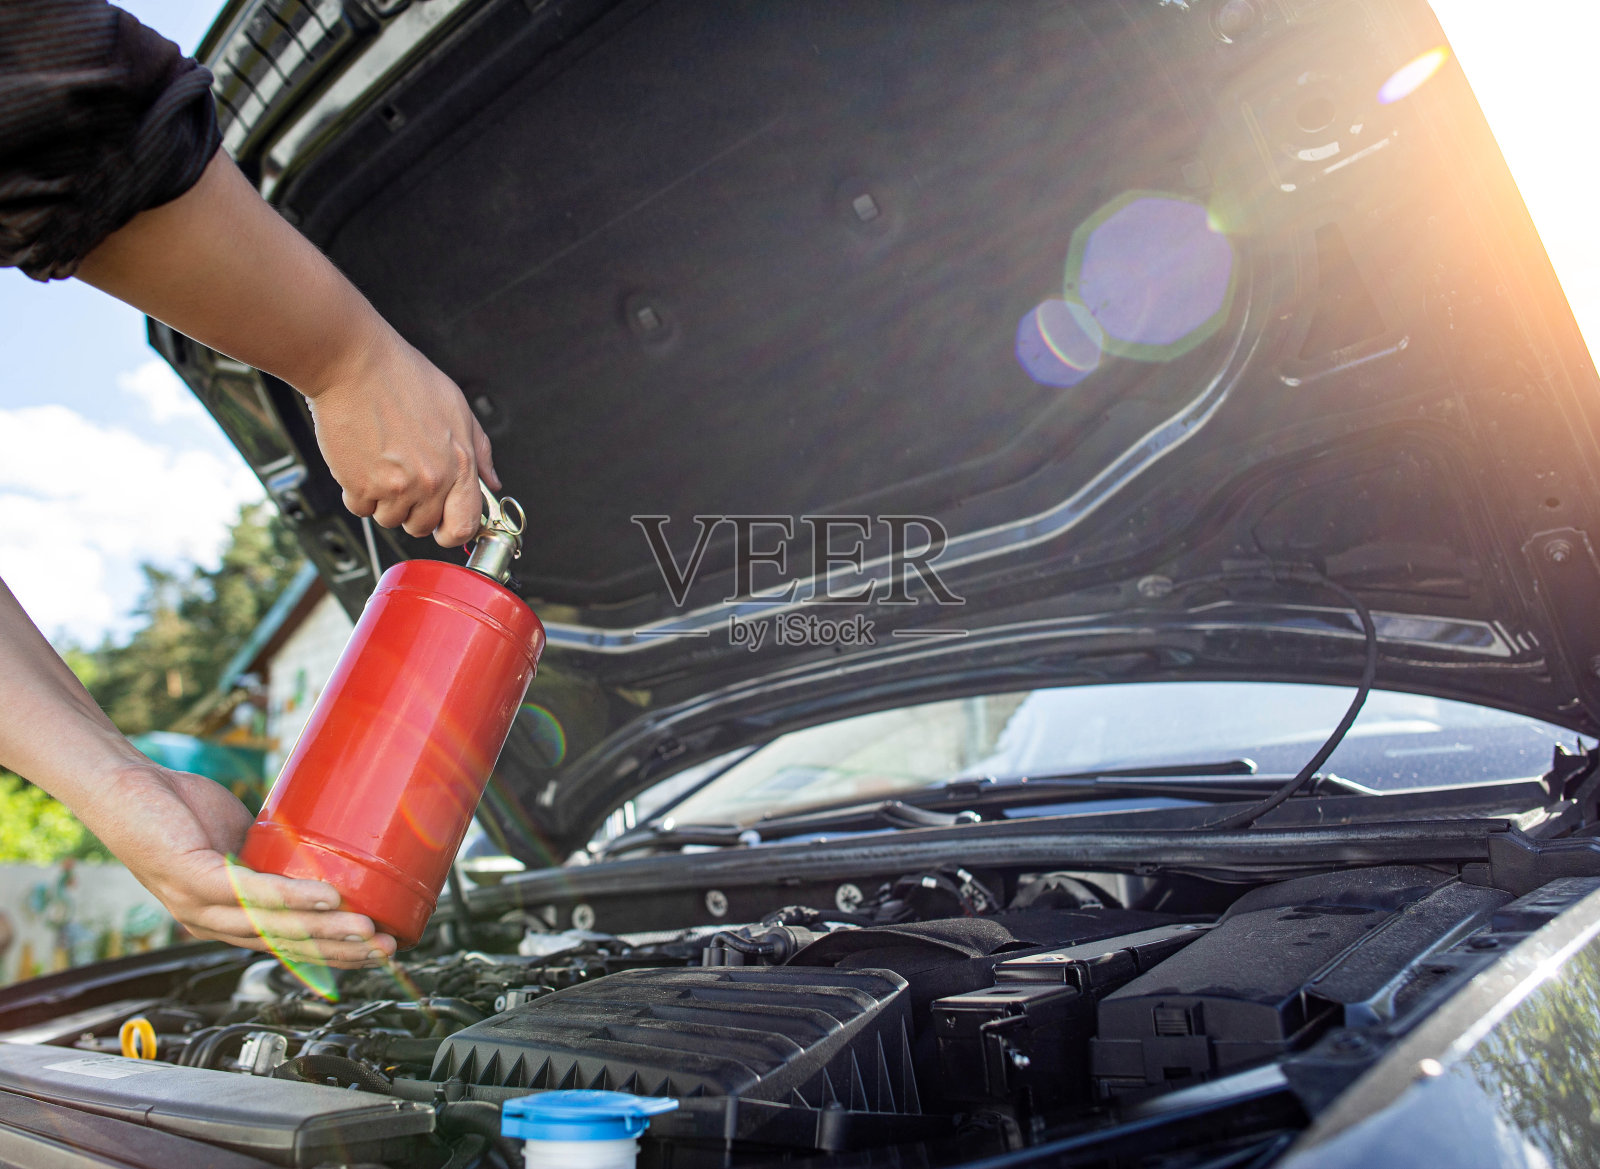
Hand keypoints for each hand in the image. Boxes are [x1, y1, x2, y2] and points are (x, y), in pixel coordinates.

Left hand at [83, 764, 395, 967]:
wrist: (125, 786)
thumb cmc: (178, 810)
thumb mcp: (238, 841)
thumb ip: (274, 857)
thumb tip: (323, 847)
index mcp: (226, 918)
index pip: (286, 947)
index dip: (334, 955)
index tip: (378, 951)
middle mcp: (211, 922)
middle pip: (285, 946)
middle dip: (341, 951)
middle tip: (388, 949)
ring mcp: (199, 905)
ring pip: (272, 926)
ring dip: (325, 930)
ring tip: (368, 928)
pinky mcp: (192, 877)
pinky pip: (250, 892)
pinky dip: (292, 896)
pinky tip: (326, 896)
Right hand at [305, 329, 498, 547]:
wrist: (354, 364)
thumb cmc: (403, 378)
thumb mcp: (458, 409)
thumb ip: (479, 451)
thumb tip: (491, 482)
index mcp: (459, 464)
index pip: (465, 525)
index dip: (454, 529)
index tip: (445, 524)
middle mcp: (430, 481)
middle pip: (423, 526)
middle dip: (415, 508)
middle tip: (406, 476)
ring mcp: (395, 487)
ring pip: (391, 520)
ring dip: (385, 500)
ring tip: (384, 462)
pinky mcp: (360, 487)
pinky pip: (361, 509)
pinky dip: (359, 492)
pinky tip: (363, 462)